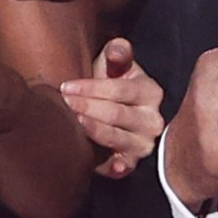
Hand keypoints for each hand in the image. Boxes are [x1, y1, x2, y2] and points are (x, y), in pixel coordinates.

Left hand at [57, 38, 165, 177]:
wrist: (110, 114)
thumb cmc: (110, 85)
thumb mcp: (113, 64)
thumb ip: (117, 53)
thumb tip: (118, 50)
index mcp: (150, 92)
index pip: (120, 90)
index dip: (92, 88)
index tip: (66, 87)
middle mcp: (152, 120)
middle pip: (118, 114)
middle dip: (89, 107)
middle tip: (65, 103)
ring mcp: (144, 143)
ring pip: (118, 138)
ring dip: (95, 130)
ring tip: (75, 122)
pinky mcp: (133, 162)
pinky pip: (127, 166)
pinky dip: (120, 167)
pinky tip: (112, 166)